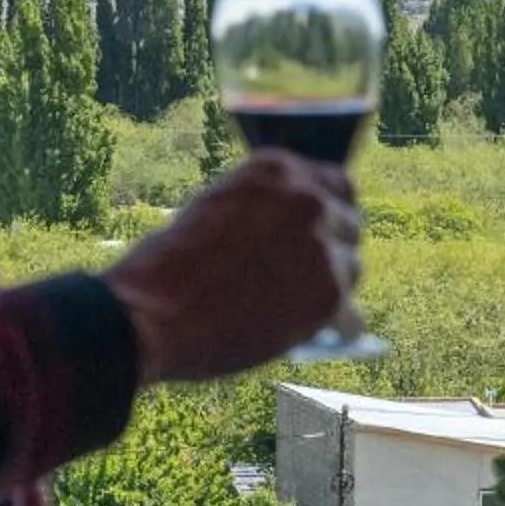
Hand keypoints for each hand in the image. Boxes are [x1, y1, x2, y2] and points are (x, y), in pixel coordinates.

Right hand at [104, 152, 357, 382]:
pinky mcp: (329, 295)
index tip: (324, 231)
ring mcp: (322, 245)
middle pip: (349, 222)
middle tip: (315, 273)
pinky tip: (327, 336)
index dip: (328, 210)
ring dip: (333, 287)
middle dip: (334, 247)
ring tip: (303, 309)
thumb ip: (260, 210)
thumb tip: (293, 233)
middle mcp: (307, 198)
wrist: (152, 313)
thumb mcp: (216, 210)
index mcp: (277, 169)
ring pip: (351, 267)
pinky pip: (351, 316)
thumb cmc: (168, 268)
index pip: (332, 182)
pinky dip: (337, 328)